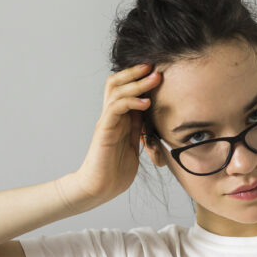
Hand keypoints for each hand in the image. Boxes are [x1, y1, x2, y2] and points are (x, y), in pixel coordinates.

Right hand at [70, 64, 162, 204]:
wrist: (99, 189)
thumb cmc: (116, 171)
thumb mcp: (134, 146)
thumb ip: (138, 129)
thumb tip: (149, 115)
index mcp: (119, 119)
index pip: (125, 89)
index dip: (138, 78)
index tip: (157, 72)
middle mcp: (111, 116)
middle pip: (116, 82)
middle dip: (135, 72)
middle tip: (154, 67)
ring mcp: (107, 122)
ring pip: (116, 91)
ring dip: (137, 83)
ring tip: (155, 79)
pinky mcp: (104, 131)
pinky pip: (115, 108)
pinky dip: (131, 102)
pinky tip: (145, 104)